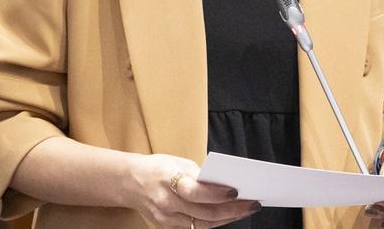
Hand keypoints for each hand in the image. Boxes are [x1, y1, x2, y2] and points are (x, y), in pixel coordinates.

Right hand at [124, 153, 260, 227]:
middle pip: (204, 212)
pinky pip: (195, 227)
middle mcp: (166, 203)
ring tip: (246, 210)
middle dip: (232, 210)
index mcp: (167, 179)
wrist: (130, 182)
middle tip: (253, 204)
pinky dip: (213, 222)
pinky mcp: (167, 227)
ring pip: (202, 224)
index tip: (236, 191)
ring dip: (227, 218)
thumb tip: (225, 185)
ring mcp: (166, 219)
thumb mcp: (178, 162)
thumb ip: (199, 175)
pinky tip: (228, 216)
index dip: (216, 194)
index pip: (195, 191)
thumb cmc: (158, 168)